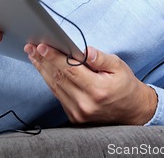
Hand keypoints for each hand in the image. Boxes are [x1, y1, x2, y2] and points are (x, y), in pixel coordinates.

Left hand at [24, 44, 157, 124]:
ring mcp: (78, 112)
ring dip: (43, 70)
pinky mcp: (74, 116)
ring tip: (33, 55)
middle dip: (43, 60)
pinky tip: (45, 69)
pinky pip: (58, 95)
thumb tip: (86, 50)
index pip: (70, 70)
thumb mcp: (119, 66)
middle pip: (58, 78)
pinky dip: (50, 80)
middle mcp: (85, 103)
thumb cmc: (125, 85)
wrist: (131, 111)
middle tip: (32, 47)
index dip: (54, 57)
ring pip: (55, 87)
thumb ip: (101, 58)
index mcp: (97, 89)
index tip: (43, 46)